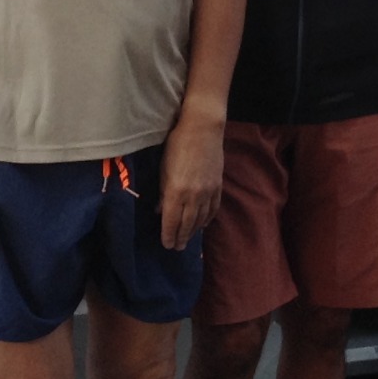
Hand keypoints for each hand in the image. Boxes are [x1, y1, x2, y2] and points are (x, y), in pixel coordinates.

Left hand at [158, 111, 223, 249]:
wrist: (203, 130)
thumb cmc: (176, 146)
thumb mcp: (163, 169)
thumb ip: (162, 192)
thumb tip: (160, 210)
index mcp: (176, 192)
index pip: (171, 221)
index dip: (168, 235)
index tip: (166, 245)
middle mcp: (193, 196)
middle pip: (187, 224)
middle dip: (181, 237)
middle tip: (177, 248)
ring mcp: (208, 192)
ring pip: (201, 219)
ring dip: (193, 231)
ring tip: (188, 239)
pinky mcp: (217, 186)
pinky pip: (213, 209)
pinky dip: (207, 219)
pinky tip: (203, 225)